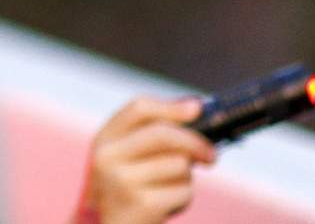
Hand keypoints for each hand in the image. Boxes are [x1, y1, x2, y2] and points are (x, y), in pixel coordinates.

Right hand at [77, 97, 216, 223]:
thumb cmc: (123, 194)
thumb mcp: (124, 159)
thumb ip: (151, 133)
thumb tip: (195, 107)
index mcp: (104, 141)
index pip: (139, 108)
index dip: (172, 107)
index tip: (198, 109)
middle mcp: (108, 158)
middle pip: (164, 134)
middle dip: (196, 142)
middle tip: (210, 156)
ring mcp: (123, 181)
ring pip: (179, 164)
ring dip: (184, 179)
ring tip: (166, 190)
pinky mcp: (142, 205)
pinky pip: (184, 191)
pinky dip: (182, 200)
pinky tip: (164, 207)